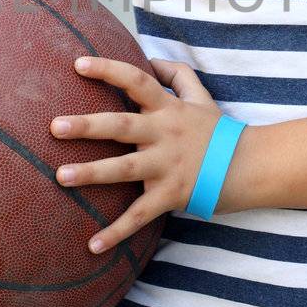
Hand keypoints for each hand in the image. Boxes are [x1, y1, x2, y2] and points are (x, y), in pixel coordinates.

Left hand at [49, 56, 223, 253]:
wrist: (251, 167)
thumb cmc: (220, 131)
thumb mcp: (202, 97)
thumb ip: (176, 75)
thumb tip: (150, 61)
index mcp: (168, 109)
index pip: (137, 81)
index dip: (109, 70)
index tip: (78, 64)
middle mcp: (165, 135)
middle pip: (122, 126)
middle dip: (87, 126)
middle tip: (54, 127)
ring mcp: (167, 166)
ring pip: (124, 169)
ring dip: (91, 173)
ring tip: (60, 177)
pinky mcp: (171, 195)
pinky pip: (140, 216)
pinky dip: (116, 232)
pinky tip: (92, 246)